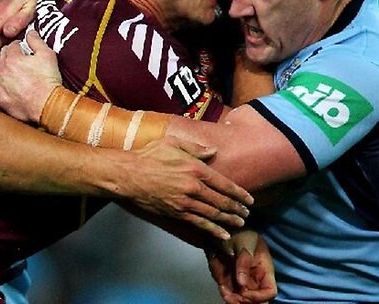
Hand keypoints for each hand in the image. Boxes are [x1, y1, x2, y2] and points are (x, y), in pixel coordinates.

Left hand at [0, 30, 60, 122]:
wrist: (46, 104)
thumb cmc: (48, 80)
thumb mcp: (47, 55)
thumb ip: (37, 41)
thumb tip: (31, 33)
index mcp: (13, 58)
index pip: (11, 46)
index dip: (17, 45)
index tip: (21, 47)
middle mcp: (2, 70)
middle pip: (0, 56)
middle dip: (7, 53)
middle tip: (14, 55)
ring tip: (2, 64)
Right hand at [125, 136, 252, 241]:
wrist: (129, 175)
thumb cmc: (149, 156)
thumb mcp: (173, 143)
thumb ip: (196, 148)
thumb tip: (213, 151)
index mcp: (196, 169)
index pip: (224, 183)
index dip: (239, 193)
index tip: (249, 199)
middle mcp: (194, 187)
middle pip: (222, 201)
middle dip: (237, 208)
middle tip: (247, 213)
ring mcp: (186, 202)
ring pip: (214, 214)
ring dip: (229, 220)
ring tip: (240, 223)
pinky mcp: (177, 213)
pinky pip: (199, 223)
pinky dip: (213, 230)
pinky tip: (223, 234)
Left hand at [207, 232, 275, 302]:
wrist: (221, 230)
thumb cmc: (239, 232)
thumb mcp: (243, 241)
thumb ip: (244, 261)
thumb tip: (242, 284)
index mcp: (264, 270)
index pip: (270, 291)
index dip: (260, 297)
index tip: (245, 293)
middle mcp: (254, 279)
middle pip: (256, 301)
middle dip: (245, 302)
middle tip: (233, 297)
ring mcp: (241, 281)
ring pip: (241, 301)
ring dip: (233, 300)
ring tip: (224, 291)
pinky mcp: (229, 281)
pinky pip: (230, 295)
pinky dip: (225, 295)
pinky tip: (222, 288)